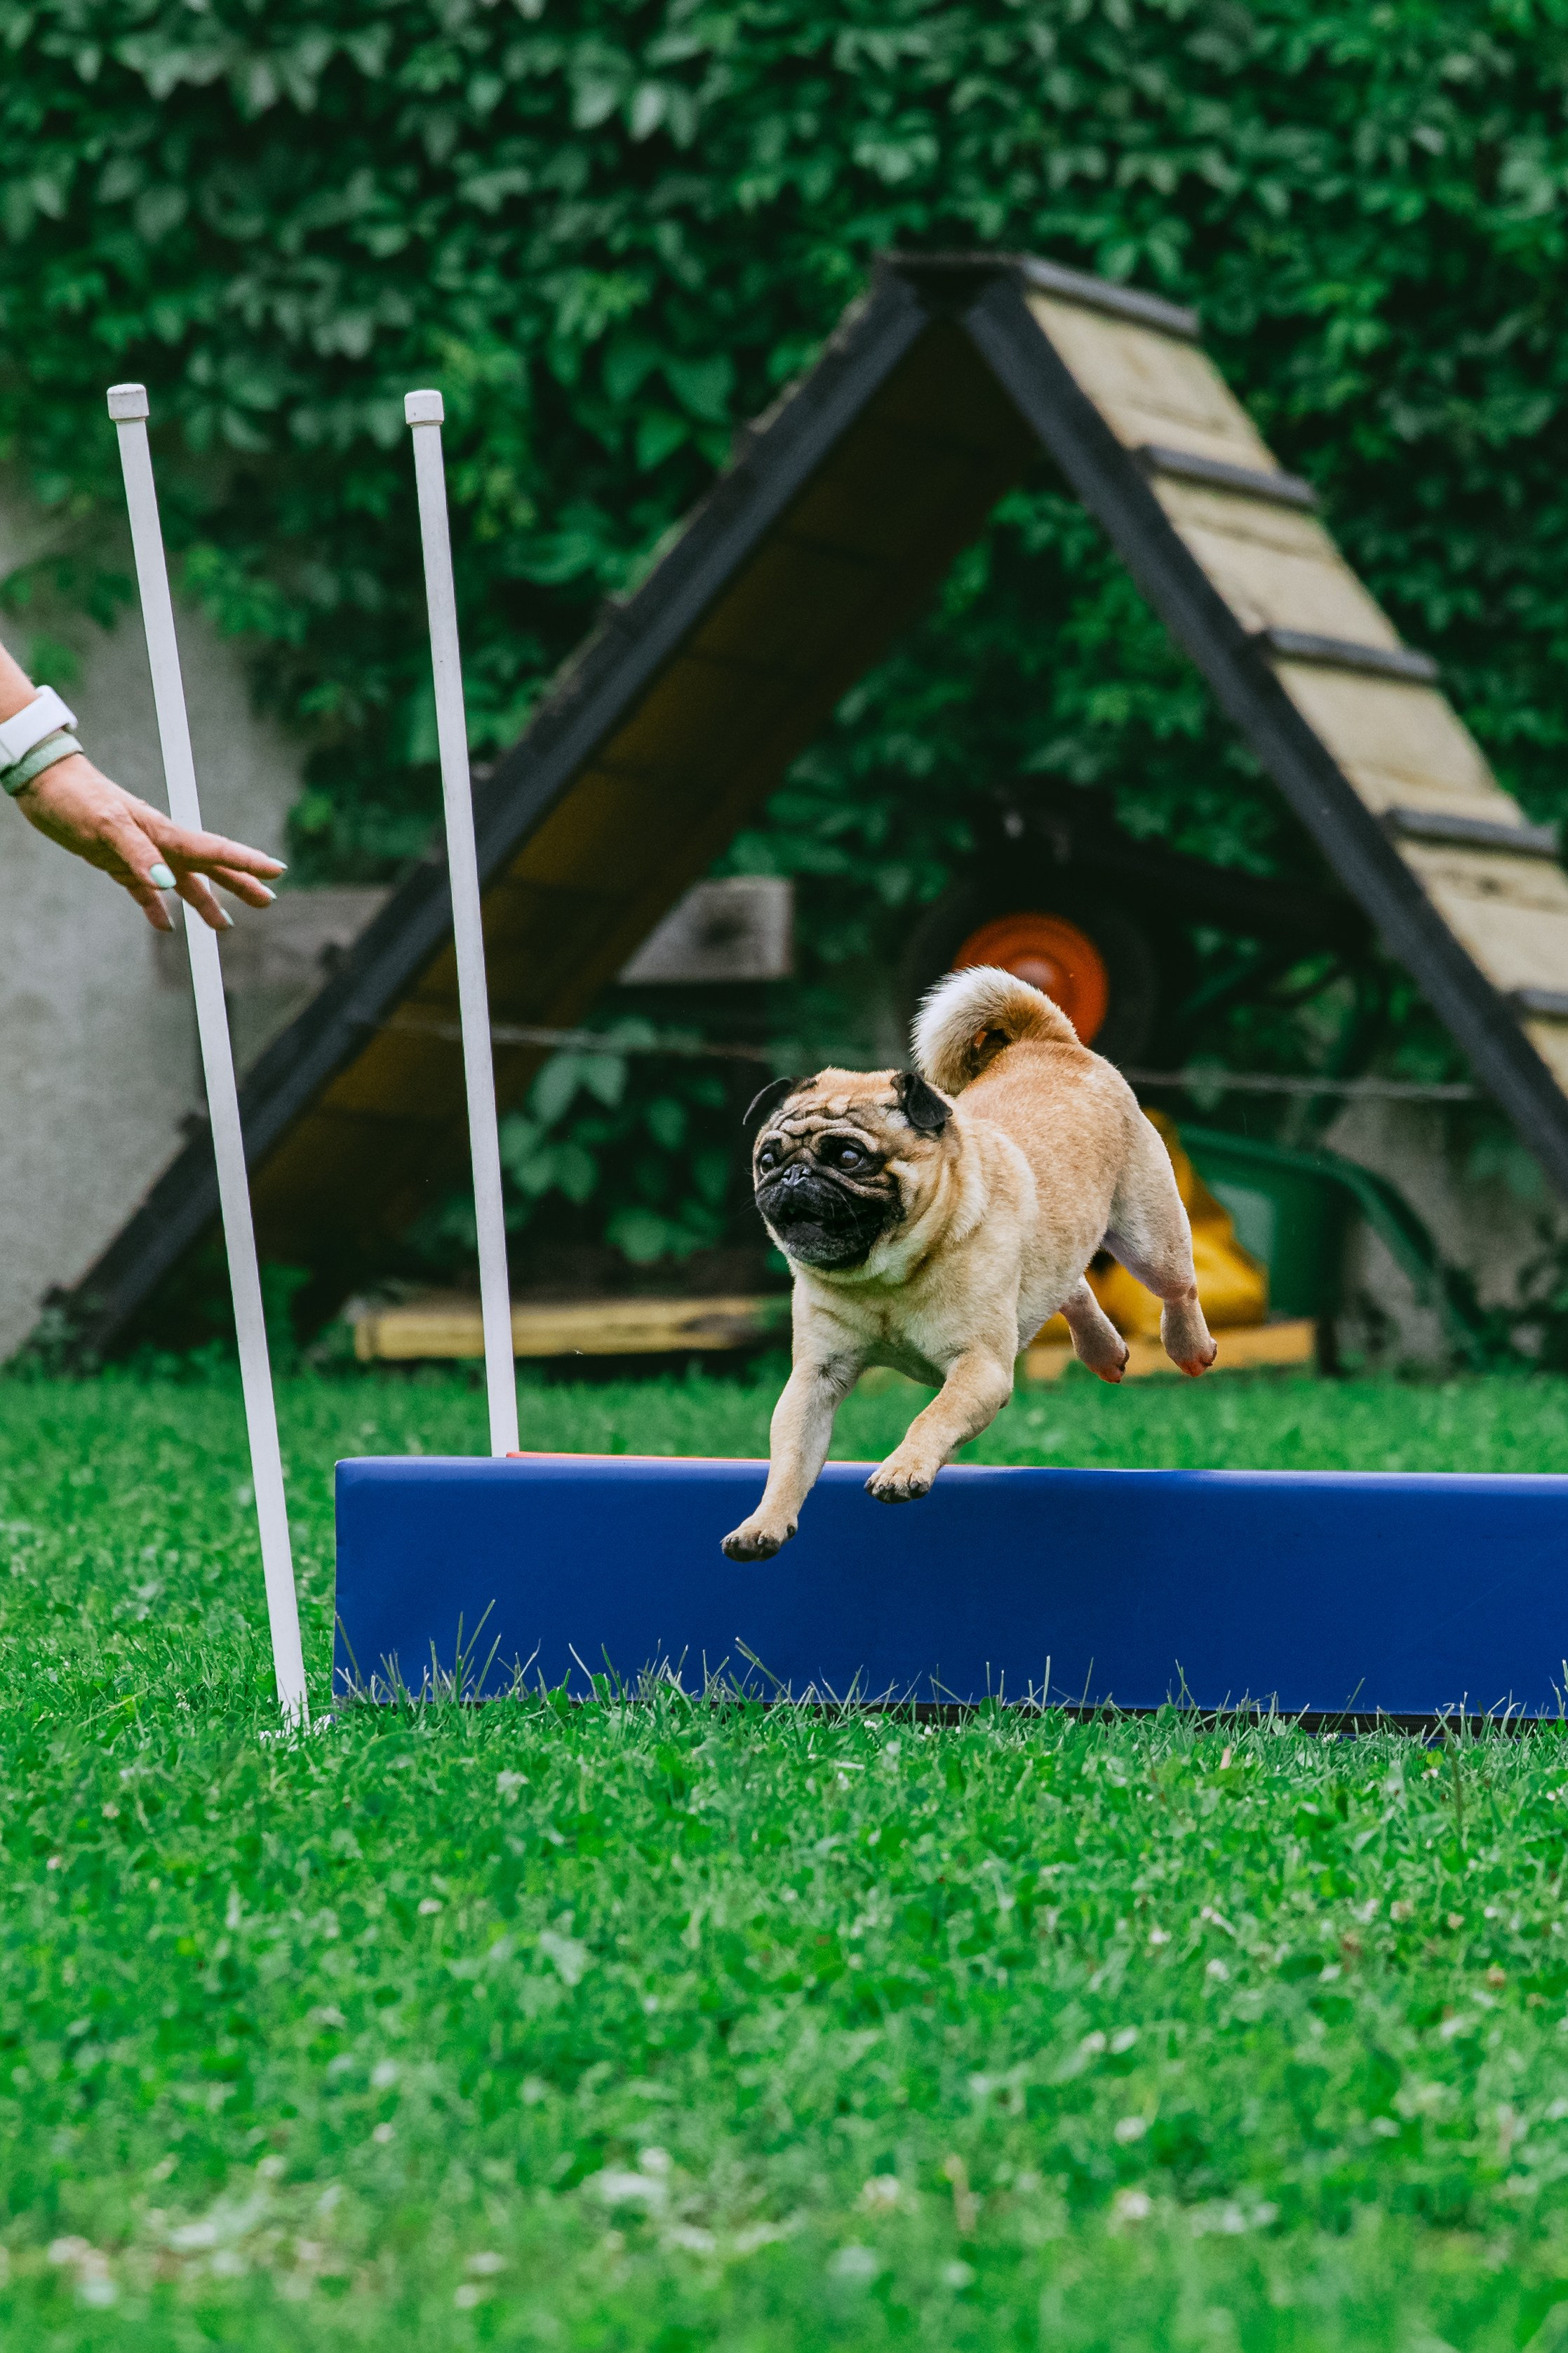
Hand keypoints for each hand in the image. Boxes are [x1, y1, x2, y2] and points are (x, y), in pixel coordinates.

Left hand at [13, 752, 285, 931]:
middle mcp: (159, 844)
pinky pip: (144, 891)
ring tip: (224, 925)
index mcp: (164, 833)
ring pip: (183, 883)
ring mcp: (140, 854)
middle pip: (210, 867)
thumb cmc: (75, 797)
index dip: (248, 862)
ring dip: (205, 902)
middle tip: (267, 901)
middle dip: (240, 883)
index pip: (215, 850)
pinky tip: (165, 924)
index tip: (277, 871)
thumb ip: (138, 854)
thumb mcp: (106, 825)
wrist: (43, 783)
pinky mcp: (117, 862)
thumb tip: (168, 884)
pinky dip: (156, 908)